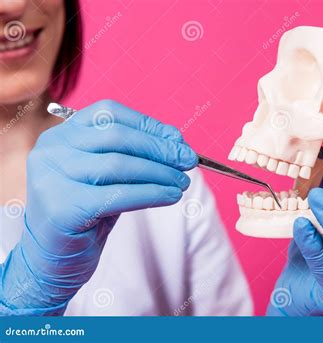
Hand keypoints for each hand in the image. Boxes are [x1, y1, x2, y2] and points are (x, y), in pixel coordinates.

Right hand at [0, 100, 196, 314]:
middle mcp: (51, 151)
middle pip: (116, 136)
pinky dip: (152, 193)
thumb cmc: (86, 212)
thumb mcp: (107, 177)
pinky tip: (172, 196)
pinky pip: (118, 195)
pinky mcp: (62, 208)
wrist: (54, 259)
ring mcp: (52, 178)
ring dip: (160, 173)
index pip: (109, 114)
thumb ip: (133, 156)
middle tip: (188, 160)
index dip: (148, 125)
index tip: (177, 139)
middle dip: (159, 148)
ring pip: (119, 165)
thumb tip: (177, 144)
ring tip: (182, 182)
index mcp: (61, 135)